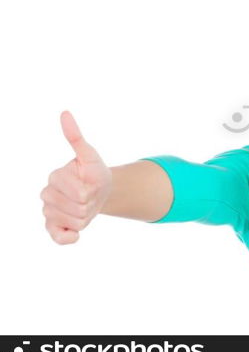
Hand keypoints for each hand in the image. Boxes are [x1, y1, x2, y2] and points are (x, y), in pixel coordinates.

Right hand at [40, 111, 112, 244]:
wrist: (100, 191)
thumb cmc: (94, 172)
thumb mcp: (89, 155)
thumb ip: (76, 136)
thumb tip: (65, 113)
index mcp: (54, 177)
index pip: (79, 192)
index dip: (91, 190)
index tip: (89, 183)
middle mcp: (47, 194)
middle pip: (78, 208)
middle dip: (91, 203)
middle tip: (89, 196)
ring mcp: (49, 212)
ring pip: (75, 222)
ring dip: (87, 216)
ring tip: (85, 206)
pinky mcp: (52, 227)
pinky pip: (58, 238)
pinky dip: (69, 238)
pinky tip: (76, 234)